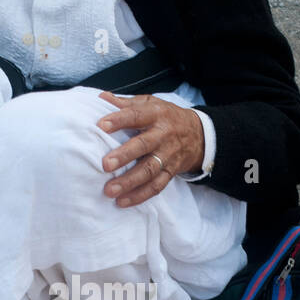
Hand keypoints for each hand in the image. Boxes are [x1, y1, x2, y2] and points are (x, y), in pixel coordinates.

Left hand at [97, 92, 204, 206]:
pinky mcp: (170, 172)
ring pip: (149, 170)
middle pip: (144, 146)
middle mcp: (163, 135)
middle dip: (124, 156)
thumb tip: (102, 98)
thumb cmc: (166, 117)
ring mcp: (168, 156)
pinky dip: (140, 196)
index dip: (119, 120)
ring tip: (110, 190)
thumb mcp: (150, 103)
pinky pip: (156, 186)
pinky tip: (123, 202)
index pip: (137, 115)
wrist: (198, 134)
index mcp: (156, 114)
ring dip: (129, 181)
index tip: (101, 125)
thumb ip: (126, 103)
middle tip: (105, 165)